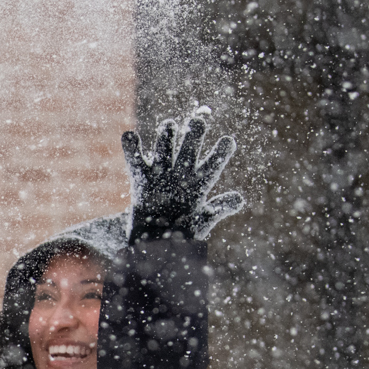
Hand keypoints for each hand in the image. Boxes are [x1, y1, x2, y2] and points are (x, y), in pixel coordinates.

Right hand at [122, 114, 245, 240]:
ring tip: (169, 126)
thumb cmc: (182, 234)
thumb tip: (239, 200)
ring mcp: (161, 173)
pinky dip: (131, 148)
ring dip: (166, 136)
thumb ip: (219, 209)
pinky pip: (136, 160)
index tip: (228, 141)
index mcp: (199, 183)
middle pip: (190, 148)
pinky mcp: (141, 178)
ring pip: (165, 148)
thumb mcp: (202, 223)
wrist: (155, 245)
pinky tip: (129, 136)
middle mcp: (181, 173)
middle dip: (194, 135)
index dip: (221, 153)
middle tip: (198, 122)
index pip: (213, 165)